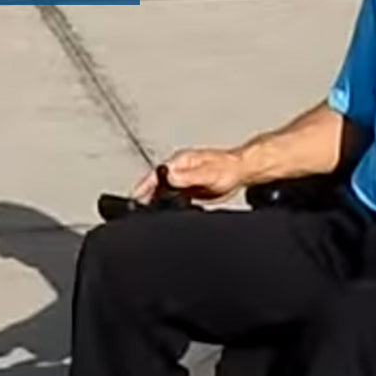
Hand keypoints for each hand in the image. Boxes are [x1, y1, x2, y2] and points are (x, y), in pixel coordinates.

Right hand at [133, 148, 247, 203]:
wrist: (240, 172)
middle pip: (155, 183)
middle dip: (145, 196)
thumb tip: (169, 176)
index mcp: (180, 162)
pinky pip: (174, 198)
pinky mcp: (189, 189)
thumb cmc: (227, 169)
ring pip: (163, 192)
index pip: (155, 174)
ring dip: (155, 201)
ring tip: (149, 214)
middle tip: (138, 209)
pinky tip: (169, 214)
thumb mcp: (207, 173)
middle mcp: (178, 169)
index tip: (135, 196)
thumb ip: (188, 176)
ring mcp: (183, 179)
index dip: (143, 186)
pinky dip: (168, 205)